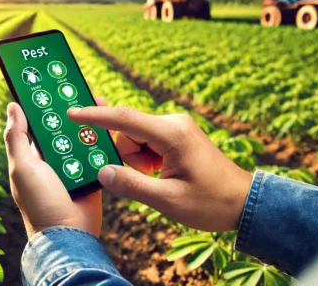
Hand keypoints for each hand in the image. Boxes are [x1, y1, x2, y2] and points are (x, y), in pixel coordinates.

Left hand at [4, 101, 101, 238]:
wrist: (69, 234)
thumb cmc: (39, 202)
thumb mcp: (22, 167)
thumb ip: (16, 137)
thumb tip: (12, 106)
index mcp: (34, 154)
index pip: (40, 122)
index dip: (46, 104)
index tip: (55, 83)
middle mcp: (54, 158)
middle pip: (65, 127)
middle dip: (74, 110)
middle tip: (85, 88)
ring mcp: (74, 166)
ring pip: (83, 137)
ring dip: (92, 123)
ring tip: (101, 101)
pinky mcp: (93, 174)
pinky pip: (99, 153)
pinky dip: (104, 142)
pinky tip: (112, 126)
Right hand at [67, 106, 252, 231]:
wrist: (245, 203)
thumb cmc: (211, 203)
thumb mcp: (168, 200)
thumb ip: (132, 185)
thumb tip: (103, 173)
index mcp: (172, 134)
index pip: (125, 119)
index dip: (95, 116)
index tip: (72, 113)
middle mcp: (173, 123)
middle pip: (128, 130)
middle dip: (125, 154)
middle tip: (145, 177)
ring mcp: (177, 128)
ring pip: (136, 137)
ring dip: (136, 159)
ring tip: (157, 179)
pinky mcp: (178, 135)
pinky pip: (148, 141)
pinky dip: (145, 158)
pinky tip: (159, 174)